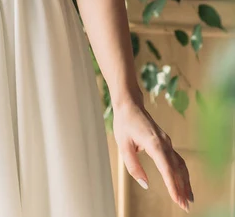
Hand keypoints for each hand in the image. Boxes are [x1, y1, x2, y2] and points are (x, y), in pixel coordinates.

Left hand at [112, 97, 193, 212]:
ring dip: (185, 182)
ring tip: (188, 198)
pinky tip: (183, 182)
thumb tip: (145, 184)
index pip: (166, 169)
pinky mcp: (166, 142)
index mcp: (154, 143)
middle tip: (186, 207)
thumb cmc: (124, 123)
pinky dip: (181, 173)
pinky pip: (177, 160)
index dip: (173, 186)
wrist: (130, 105)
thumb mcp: (123, 145)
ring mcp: (167, 142)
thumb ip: (133, 165)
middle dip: (182, 188)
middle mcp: (164, 143)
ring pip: (180, 165)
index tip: (178, 200)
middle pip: (177, 169)